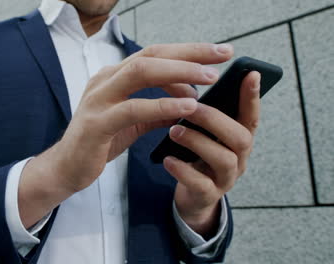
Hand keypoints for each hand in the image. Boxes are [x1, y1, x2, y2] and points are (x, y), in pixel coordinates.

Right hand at [19, 43, 233, 227]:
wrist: (67, 167)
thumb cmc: (100, 142)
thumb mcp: (133, 122)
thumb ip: (157, 110)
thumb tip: (189, 102)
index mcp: (113, 77)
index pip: (154, 54)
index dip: (187, 50)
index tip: (217, 53)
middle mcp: (104, 80)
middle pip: (150, 56)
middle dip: (189, 52)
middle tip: (222, 55)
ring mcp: (98, 99)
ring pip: (140, 73)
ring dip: (179, 72)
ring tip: (209, 78)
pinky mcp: (97, 123)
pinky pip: (133, 108)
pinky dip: (162, 104)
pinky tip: (187, 105)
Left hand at [165, 71, 260, 236]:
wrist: (190, 195)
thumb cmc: (196, 155)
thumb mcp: (204, 134)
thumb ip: (204, 114)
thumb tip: (192, 82)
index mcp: (238, 138)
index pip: (251, 115)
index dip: (252, 96)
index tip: (251, 73)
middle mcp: (239, 159)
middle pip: (240, 137)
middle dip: (215, 119)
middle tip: (190, 107)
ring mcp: (226, 179)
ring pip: (224, 159)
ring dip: (198, 141)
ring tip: (174, 131)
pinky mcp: (208, 196)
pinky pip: (200, 184)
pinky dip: (183, 170)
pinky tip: (168, 160)